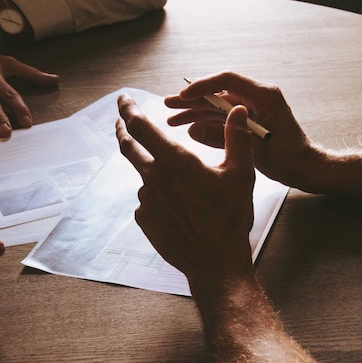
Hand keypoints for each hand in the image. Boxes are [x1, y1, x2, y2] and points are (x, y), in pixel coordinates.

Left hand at [115, 93, 255, 289]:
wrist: (216, 264)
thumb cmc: (230, 218)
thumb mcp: (240, 174)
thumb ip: (236, 138)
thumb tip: (237, 109)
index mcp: (176, 162)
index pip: (141, 127)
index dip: (128, 110)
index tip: (122, 98)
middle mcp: (154, 178)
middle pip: (129, 147)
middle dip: (122, 129)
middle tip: (120, 119)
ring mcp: (146, 201)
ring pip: (145, 175)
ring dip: (154, 171)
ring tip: (184, 187)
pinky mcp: (145, 220)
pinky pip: (148, 200)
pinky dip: (159, 196)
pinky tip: (180, 208)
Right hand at [166, 71, 323, 191]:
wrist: (306, 169)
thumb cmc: (289, 158)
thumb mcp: (254, 148)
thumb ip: (223, 137)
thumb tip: (193, 128)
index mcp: (263, 96)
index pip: (227, 80)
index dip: (202, 86)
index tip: (183, 96)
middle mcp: (257, 98)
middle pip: (218, 93)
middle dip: (192, 100)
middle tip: (168, 105)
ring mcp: (252, 109)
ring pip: (218, 106)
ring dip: (196, 112)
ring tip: (172, 119)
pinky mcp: (249, 121)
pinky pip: (223, 118)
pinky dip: (206, 122)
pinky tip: (189, 128)